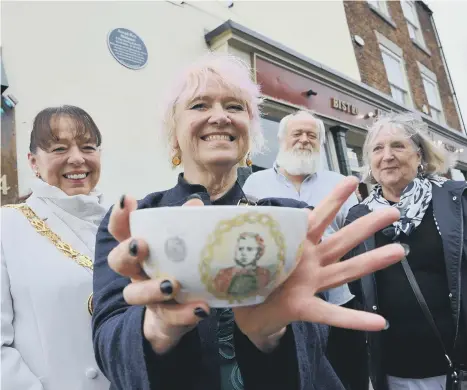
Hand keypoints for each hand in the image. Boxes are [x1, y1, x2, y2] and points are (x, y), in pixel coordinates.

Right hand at [106, 196, 209, 353]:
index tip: (127, 199)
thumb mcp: (185, 250)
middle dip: (126, 252)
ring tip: (172, 285)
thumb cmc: (179, 272)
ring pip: (134, 294)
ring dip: (151, 288)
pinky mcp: (163, 320)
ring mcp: (147, 299)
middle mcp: (137, 273)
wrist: (178, 319)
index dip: (120, 216)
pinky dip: (185, 314)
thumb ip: (188, 227)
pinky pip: (169, 319)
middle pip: (117, 261)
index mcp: (141, 251)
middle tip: (140, 245)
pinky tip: (201, 309)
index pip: (122, 231)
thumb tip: (195, 204)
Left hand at [233, 176, 404, 350]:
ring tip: (398, 251)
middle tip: (393, 212)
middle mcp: (308, 261)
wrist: (243, 311)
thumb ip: (254, 232)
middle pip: (341, 241)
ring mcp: (309, 284)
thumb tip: (243, 209)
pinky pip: (330, 314)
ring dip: (371, 262)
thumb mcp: (252, 249)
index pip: (317, 218)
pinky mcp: (303, 307)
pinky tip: (380, 322)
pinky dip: (354, 318)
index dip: (333, 201)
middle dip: (366, 226)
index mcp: (295, 245)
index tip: (352, 181)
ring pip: (344, 271)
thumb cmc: (252, 276)